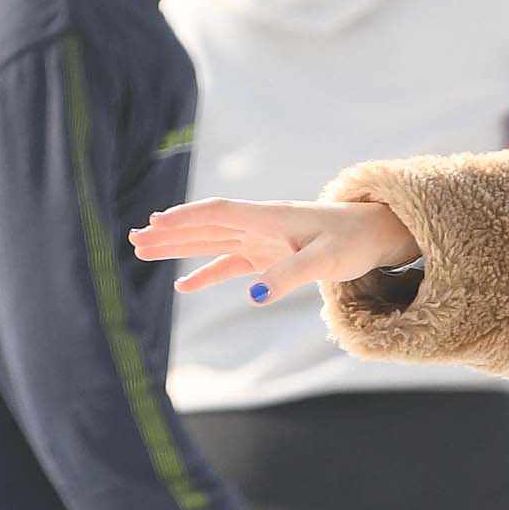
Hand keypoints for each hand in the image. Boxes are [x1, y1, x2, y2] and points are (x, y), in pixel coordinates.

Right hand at [130, 194, 418, 304]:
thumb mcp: (325, 260)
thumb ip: (289, 276)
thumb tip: (253, 295)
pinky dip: (206, 273)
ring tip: (144, 251)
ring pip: (211, 242)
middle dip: (170, 233)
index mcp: (268, 217)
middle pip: (206, 227)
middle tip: (134, 240)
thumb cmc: (352, 242)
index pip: (218, 213)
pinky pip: (230, 263)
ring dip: (179, 247)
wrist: (374, 234)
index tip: (155, 223)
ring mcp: (261, 240)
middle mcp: (259, 225)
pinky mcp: (268, 255)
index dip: (187, 218)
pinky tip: (184, 285)